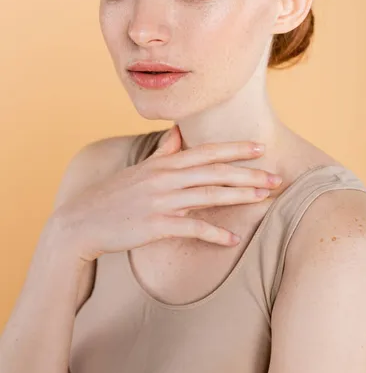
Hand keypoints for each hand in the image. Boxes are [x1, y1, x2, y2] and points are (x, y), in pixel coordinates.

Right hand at [52, 125, 281, 262]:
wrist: (82, 221)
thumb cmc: (114, 194)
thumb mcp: (139, 168)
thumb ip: (163, 151)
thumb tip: (176, 131)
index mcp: (163, 163)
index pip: (206, 152)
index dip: (235, 149)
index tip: (260, 148)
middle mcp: (165, 178)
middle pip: (214, 172)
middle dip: (247, 174)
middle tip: (276, 178)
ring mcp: (160, 201)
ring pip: (207, 196)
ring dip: (238, 197)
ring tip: (263, 200)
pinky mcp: (154, 226)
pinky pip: (190, 228)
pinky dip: (212, 234)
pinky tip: (231, 240)